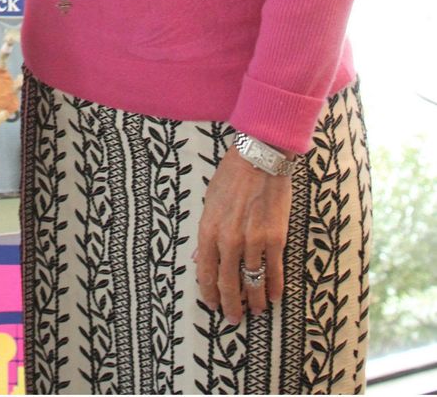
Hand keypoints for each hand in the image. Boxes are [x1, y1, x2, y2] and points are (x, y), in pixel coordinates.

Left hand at [195, 145, 291, 322]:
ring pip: (253, 281)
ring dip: (254, 300)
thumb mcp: (209, 202)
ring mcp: (253, 241)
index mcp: (209, 230)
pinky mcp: (275, 238)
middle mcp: (229, 240)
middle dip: (230, 305)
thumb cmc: (231, 176)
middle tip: (233, 318)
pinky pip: (274, 271)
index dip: (209, 292)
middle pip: (229, 283)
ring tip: (255, 310)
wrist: (258, 158)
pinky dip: (274, 287)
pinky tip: (274, 296)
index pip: (206, 272)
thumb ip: (206, 233)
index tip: (212, 305)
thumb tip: (200, 260)